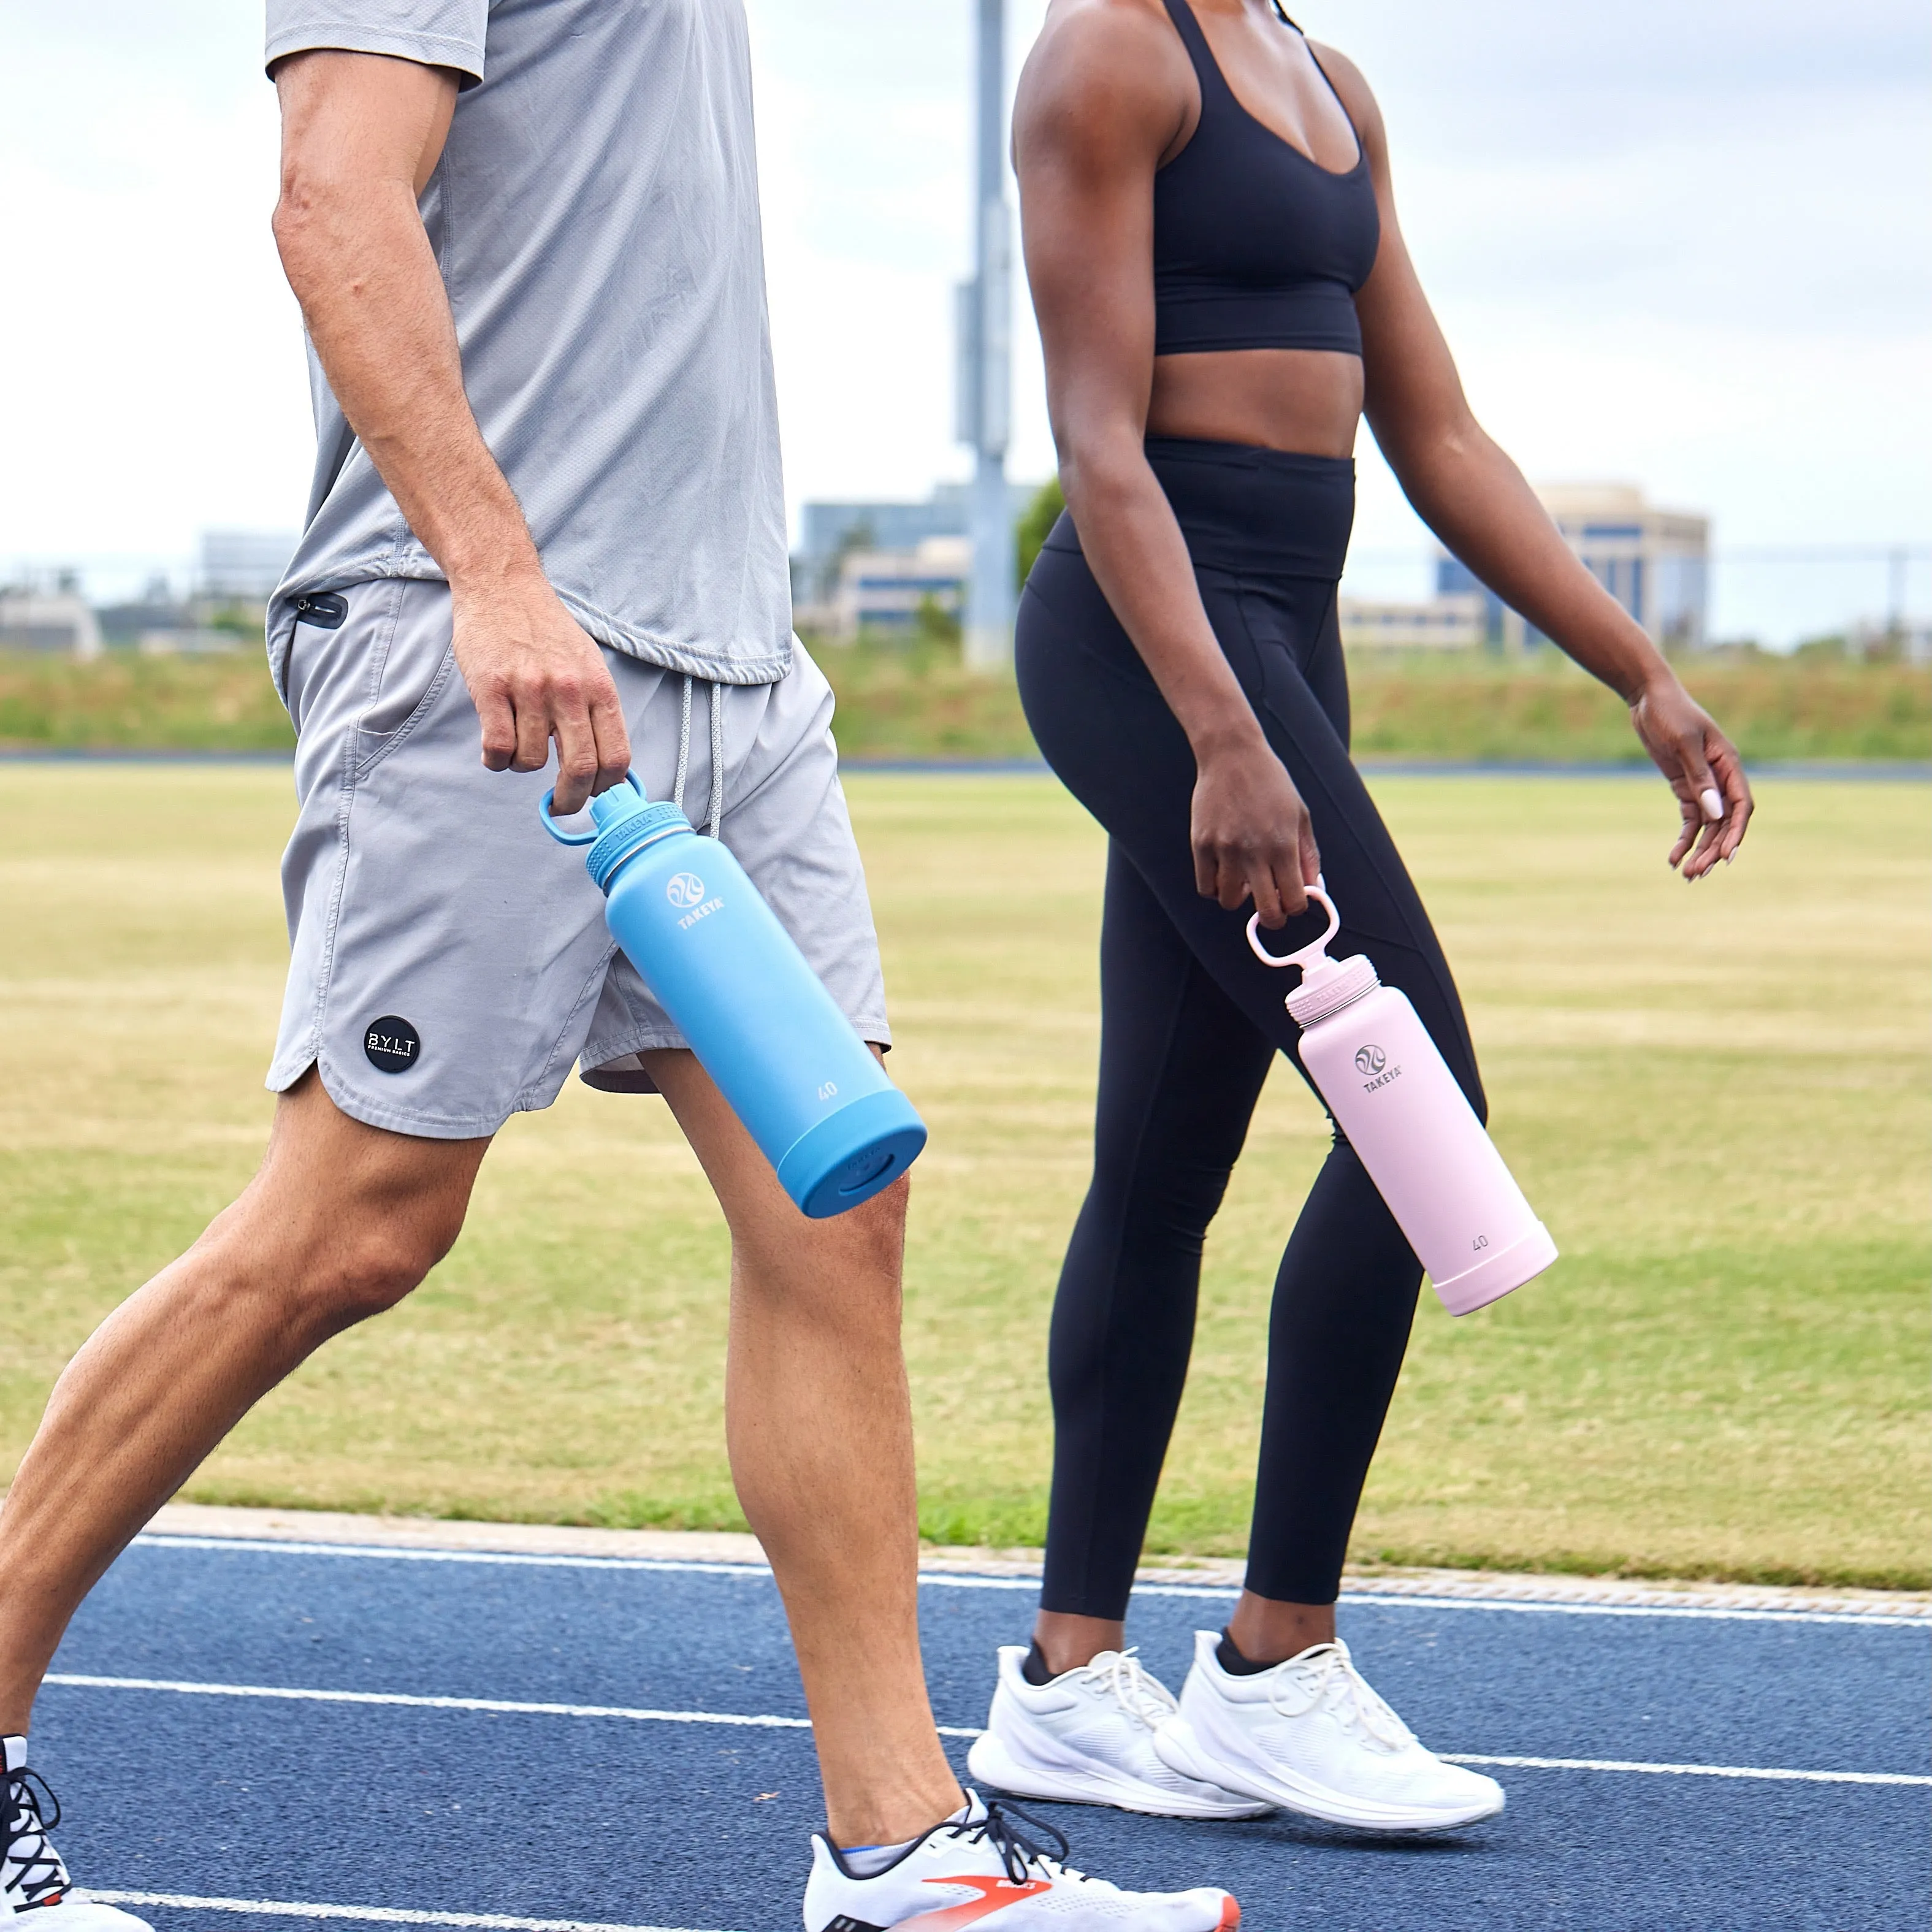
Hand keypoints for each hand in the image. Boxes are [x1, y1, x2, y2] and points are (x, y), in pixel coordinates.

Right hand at [448, 572, 630, 814]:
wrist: (502, 584)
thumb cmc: (545, 629)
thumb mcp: (587, 663)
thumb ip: (596, 708)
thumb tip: (607, 764)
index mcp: (599, 688)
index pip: (617, 756)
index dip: (608, 788)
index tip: (595, 797)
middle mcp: (569, 690)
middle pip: (581, 768)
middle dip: (571, 799)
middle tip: (560, 806)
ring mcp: (530, 689)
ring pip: (531, 761)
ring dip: (522, 768)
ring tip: (517, 751)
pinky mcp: (491, 687)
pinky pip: (497, 747)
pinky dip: (495, 761)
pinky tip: (494, 752)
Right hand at [1190, 728, 1321, 926]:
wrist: (1232, 754)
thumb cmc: (1271, 784)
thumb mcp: (1299, 815)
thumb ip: (1308, 855)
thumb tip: (1312, 890)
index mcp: (1283, 845)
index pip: (1294, 900)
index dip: (1295, 907)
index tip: (1292, 899)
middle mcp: (1254, 851)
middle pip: (1265, 911)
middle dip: (1272, 918)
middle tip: (1271, 910)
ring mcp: (1225, 849)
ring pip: (1230, 902)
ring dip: (1240, 898)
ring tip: (1244, 880)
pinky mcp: (1200, 844)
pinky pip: (1206, 887)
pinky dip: (1216, 888)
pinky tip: (1224, 872)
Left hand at [1628, 671, 1751, 879]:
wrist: (1648, 698)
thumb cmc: (1670, 713)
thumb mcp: (1683, 744)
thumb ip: (1699, 778)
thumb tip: (1715, 813)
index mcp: (1729, 764)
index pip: (1742, 806)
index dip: (1736, 833)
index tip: (1726, 856)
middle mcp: (1720, 777)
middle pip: (1724, 822)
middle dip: (1713, 849)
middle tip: (1697, 874)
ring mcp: (1703, 783)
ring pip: (1708, 825)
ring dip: (1700, 849)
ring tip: (1687, 874)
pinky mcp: (1685, 786)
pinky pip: (1690, 819)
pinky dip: (1684, 838)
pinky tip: (1673, 858)